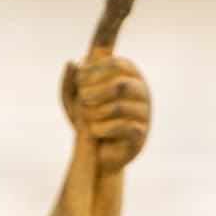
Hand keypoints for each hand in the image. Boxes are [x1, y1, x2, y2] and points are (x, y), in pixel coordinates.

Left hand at [60, 54, 149, 173]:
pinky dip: (103, 129)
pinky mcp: (141, 134)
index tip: (79, 79)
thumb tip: (74, 63)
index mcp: (128, 75)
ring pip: (120, 107)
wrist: (97, 152)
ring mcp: (144, 112)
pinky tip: (94, 130)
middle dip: (95, 91)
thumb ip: (70, 80)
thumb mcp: (73, 99)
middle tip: (83, 100)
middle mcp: (141, 90)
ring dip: (97, 112)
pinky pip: (124, 128)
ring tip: (87, 118)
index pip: (116, 64)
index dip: (95, 70)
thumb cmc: (87, 117)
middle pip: (120, 85)